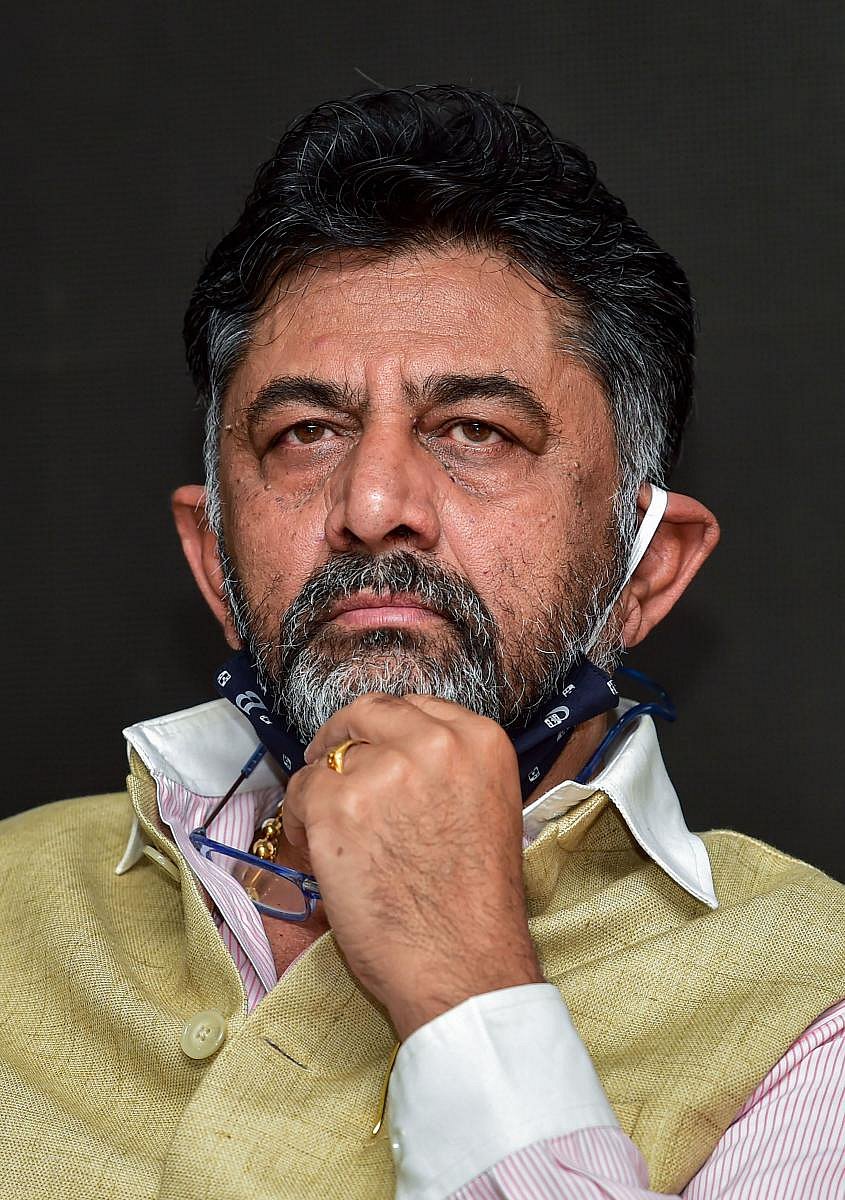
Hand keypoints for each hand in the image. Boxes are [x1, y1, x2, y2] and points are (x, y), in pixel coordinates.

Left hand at [282, 694, 542, 1039]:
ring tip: (330, 831)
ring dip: (321, 788)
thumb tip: (395, 753)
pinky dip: (300, 820)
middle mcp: (435, 742)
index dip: (385, 728)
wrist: (463, 965)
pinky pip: (299, 791)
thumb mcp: (487, 807)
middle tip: (327, 761)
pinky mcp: (337, 804)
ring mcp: (384, 771)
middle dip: (343, 736)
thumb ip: (448, 769)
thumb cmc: (475, 904)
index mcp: (480, 740)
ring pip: (328, 756)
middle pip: (367, 712)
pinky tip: (320, 851)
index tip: (371, 745)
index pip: (415, 706)